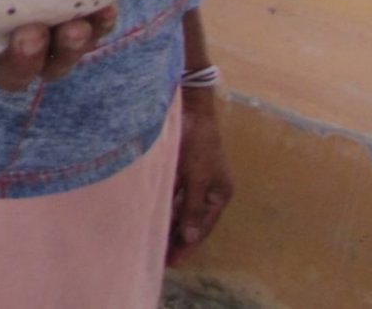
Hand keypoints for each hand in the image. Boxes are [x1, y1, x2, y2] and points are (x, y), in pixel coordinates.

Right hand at [0, 0, 116, 96]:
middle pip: (13, 74)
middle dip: (25, 59)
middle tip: (31, 33)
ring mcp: (33, 40)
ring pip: (54, 60)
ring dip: (69, 48)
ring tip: (78, 26)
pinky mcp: (62, 18)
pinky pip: (84, 29)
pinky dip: (97, 23)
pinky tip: (106, 8)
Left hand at [168, 91, 232, 264]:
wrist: (189, 110)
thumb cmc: (197, 144)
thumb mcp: (196, 178)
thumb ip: (192, 208)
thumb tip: (191, 239)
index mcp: (220, 193)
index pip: (203, 228)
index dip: (188, 245)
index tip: (173, 262)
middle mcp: (208, 190)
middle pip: (192, 221)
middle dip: (177, 239)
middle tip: (159, 258)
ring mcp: (194, 180)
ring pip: (180, 210)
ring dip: (169, 225)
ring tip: (153, 243)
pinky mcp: (180, 171)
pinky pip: (172, 197)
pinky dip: (164, 209)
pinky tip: (151, 219)